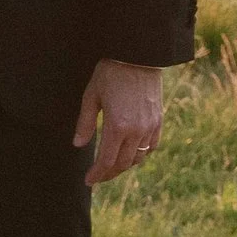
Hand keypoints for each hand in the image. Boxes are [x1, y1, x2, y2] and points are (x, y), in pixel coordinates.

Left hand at [74, 58, 163, 185]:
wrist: (138, 56)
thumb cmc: (110, 73)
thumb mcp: (91, 95)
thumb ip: (85, 123)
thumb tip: (78, 144)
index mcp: (117, 126)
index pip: (106, 161)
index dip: (97, 174)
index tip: (89, 180)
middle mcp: (136, 131)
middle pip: (123, 164)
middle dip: (109, 173)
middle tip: (98, 176)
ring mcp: (150, 127)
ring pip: (138, 158)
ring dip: (124, 165)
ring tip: (112, 166)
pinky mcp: (158, 121)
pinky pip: (151, 147)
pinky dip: (140, 154)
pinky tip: (131, 153)